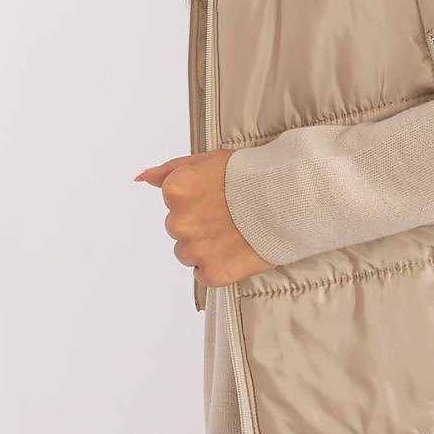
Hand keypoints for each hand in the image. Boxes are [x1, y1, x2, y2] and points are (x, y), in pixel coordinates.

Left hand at [134, 149, 274, 287]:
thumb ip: (171, 170)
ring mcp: (194, 250)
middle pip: (179, 229)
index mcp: (175, 190)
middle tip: (232, 214)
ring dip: (207, 247)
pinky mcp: (211, 273)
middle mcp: (178, 221)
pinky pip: (205, 274)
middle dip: (201, 224)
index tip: (221, 196)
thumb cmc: (254, 175)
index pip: (174, 201)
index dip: (200, 199)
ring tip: (236, 232)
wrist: (292, 199)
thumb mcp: (210, 160)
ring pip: (188, 253)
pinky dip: (220, 265)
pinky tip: (238, 249)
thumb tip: (141, 178)